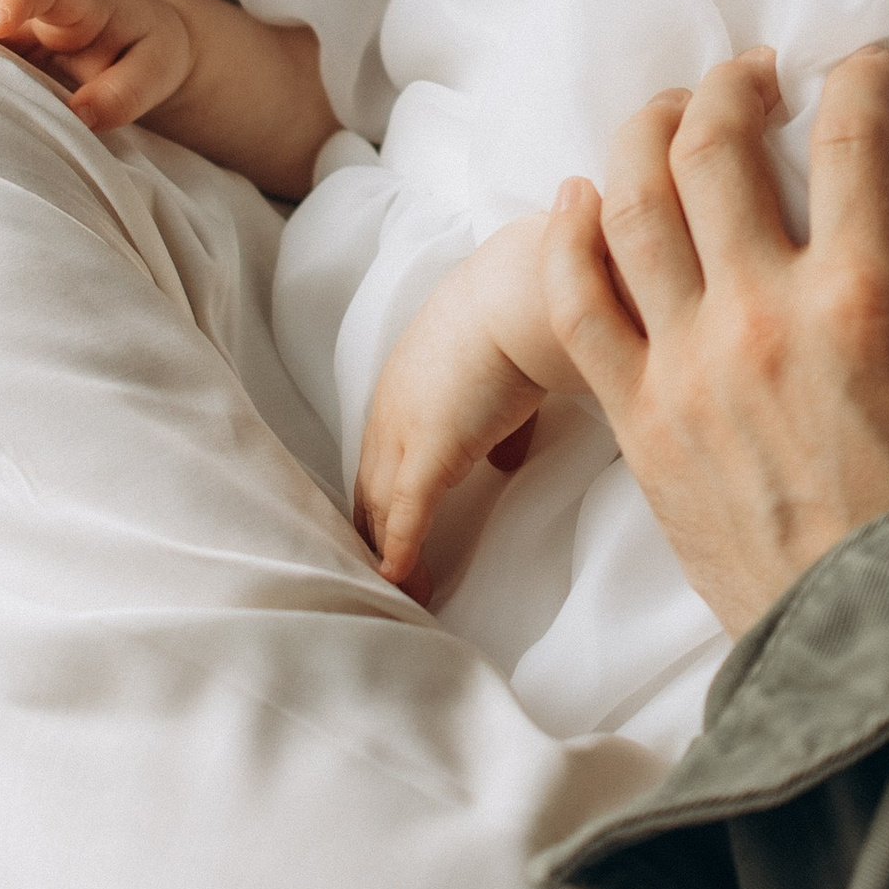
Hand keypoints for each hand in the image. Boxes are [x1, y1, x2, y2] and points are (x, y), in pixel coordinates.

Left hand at [355, 229, 557, 600]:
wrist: (518, 298)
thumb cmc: (518, 319)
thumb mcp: (501, 373)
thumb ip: (498, 419)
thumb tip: (507, 456)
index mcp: (405, 385)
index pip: (383, 453)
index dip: (386, 493)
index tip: (391, 526)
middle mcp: (391, 411)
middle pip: (370, 484)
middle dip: (375, 529)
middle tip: (386, 571)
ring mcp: (403, 433)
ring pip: (380, 506)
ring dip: (389, 551)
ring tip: (402, 590)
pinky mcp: (426, 455)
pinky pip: (406, 517)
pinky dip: (401, 551)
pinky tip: (403, 581)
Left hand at [543, 46, 888, 638]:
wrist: (879, 638)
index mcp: (863, 299)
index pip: (853, 141)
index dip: (859, 83)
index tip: (862, 69)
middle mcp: (761, 316)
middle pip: (713, 148)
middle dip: (730, 86)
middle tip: (752, 78)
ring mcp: (686, 366)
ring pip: (631, 206)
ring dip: (643, 135)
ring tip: (667, 114)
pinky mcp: (637, 419)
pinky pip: (576, 306)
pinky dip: (570, 237)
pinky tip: (581, 196)